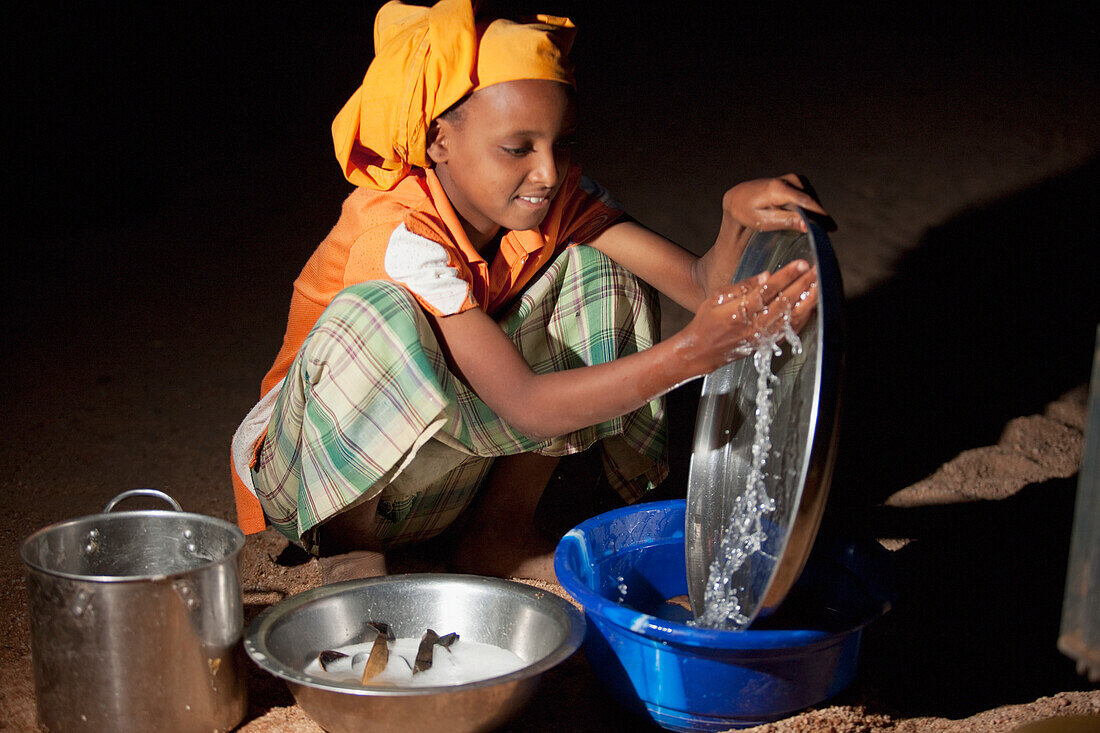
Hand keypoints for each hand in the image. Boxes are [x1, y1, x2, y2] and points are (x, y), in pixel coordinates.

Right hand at [674, 259, 817, 376]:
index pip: (768, 290)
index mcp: (740, 311)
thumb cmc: (706, 321)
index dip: (786, 276)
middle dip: (803, 285)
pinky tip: (810, 307)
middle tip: (816, 270)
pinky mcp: (766, 345)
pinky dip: (802, 319)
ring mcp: (762, 337)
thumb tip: (767, 275)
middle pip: (784, 303)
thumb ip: (743, 286)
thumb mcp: (717, 297)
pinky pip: (789, 332)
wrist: (701, 351)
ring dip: (807, 302)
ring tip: (819, 287)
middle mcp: (753, 326)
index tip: (801, 263)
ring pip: (791, 319)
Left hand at [721, 174, 828, 232]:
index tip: (831, 229)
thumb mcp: (762, 221)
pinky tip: (807, 219)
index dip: (820, 216)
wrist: (739, 197)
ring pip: (812, 199)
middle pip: (811, 201)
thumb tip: (807, 225)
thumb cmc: (747, 211)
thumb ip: (785, 221)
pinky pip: (809, 196)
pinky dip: (810, 207)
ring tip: (817, 229)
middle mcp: (788, 179)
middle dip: (819, 218)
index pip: (805, 202)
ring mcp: (794, 178)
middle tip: (825, 235)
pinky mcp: (797, 180)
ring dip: (815, 213)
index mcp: (778, 189)